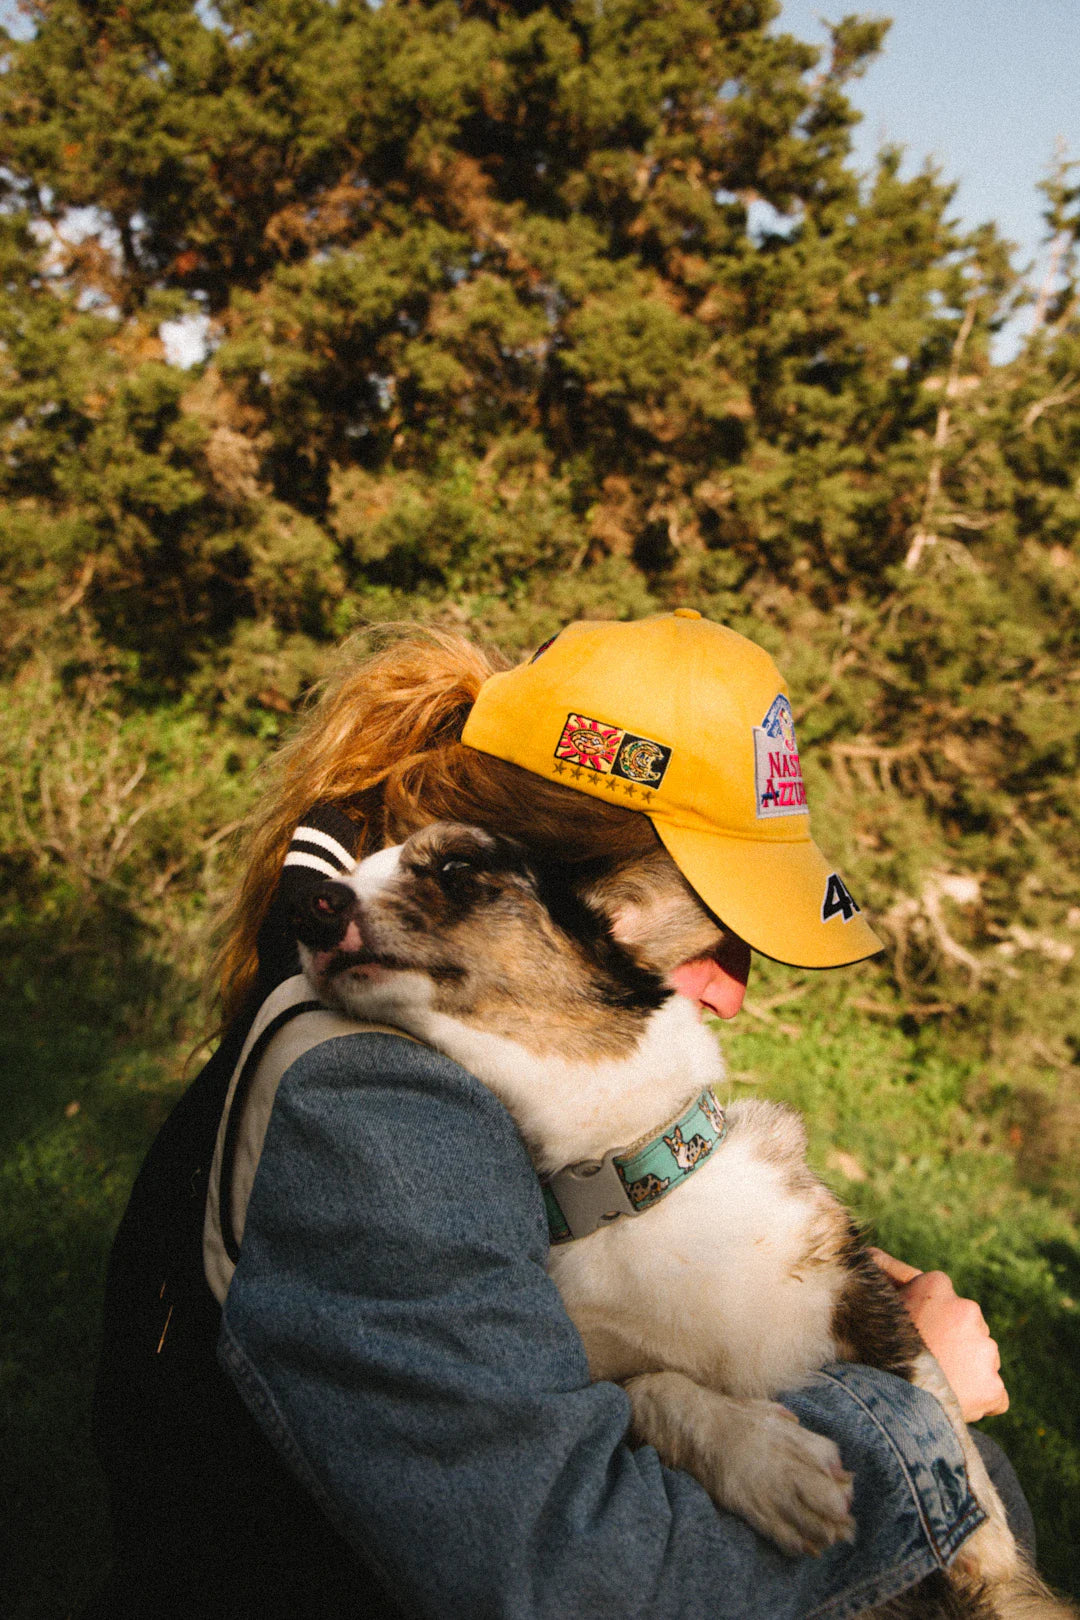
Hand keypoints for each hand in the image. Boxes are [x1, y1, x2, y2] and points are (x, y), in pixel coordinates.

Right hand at [868, 1248, 1008, 1421]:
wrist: (886, 1402)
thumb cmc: (871, 1349)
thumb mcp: (875, 1306)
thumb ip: (885, 1278)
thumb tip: (869, 1253)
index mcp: (936, 1284)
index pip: (942, 1297)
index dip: (929, 1317)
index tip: (915, 1334)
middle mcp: (967, 1309)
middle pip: (966, 1327)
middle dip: (953, 1342)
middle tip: (926, 1362)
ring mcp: (984, 1349)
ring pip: (981, 1358)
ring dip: (966, 1370)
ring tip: (937, 1385)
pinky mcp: (994, 1385)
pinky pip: (994, 1394)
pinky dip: (981, 1400)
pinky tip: (956, 1403)